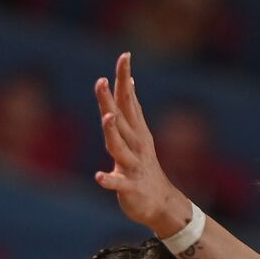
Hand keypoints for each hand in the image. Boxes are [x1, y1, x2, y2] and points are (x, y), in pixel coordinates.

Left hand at [93, 52, 191, 237]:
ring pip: (120, 148)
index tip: (124, 55)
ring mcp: (133, 166)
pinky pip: (118, 183)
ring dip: (113, 133)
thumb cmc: (144, 166)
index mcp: (136, 131)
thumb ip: (131, 108)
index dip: (125, 78)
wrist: (160, 203)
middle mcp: (136, 145)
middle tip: (101, 81)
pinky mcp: (130, 187)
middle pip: (121, 120)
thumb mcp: (139, 134)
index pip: (128, 100)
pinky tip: (99, 176)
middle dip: (111, 101)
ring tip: (106, 118)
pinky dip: (109, 180)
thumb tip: (129, 81)